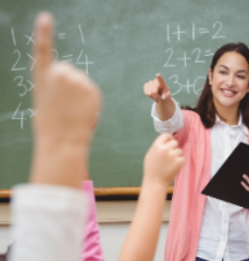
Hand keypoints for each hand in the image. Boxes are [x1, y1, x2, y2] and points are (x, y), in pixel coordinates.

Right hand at [30, 12, 100, 186]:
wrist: (62, 140)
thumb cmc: (52, 126)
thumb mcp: (47, 101)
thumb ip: (57, 88)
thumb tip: (74, 87)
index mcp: (42, 76)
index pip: (43, 49)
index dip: (44, 32)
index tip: (45, 17)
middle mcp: (59, 73)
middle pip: (69, 72)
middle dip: (70, 86)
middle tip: (65, 107)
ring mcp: (77, 79)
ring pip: (82, 82)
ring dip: (81, 95)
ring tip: (73, 111)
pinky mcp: (92, 88)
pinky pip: (92, 91)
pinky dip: (90, 100)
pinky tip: (82, 111)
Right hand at [143, 133, 184, 186]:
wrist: (155, 182)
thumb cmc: (151, 169)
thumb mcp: (150, 155)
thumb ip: (158, 146)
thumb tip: (166, 140)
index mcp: (156, 146)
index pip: (166, 135)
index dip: (169, 138)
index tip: (169, 142)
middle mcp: (165, 149)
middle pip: (175, 142)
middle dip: (173, 148)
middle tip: (170, 155)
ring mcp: (173, 155)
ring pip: (179, 150)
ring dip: (177, 155)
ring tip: (170, 163)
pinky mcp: (179, 162)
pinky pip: (183, 158)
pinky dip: (180, 162)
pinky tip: (173, 167)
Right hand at [144, 74, 171, 102]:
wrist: (161, 93)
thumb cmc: (165, 94)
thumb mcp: (168, 96)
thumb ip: (167, 96)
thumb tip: (163, 97)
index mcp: (162, 83)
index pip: (161, 80)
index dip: (159, 78)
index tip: (158, 74)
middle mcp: (156, 81)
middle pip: (153, 92)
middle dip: (156, 97)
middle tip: (158, 100)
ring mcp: (150, 82)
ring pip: (149, 93)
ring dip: (152, 97)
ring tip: (156, 97)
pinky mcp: (146, 84)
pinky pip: (146, 93)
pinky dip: (149, 96)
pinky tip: (152, 95)